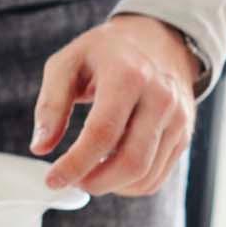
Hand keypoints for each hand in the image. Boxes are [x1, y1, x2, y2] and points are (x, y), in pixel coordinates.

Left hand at [30, 14, 199, 196]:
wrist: (158, 39)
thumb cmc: (107, 52)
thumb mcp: (68, 63)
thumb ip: (51, 103)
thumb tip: (41, 146)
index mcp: (128, 76)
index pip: (102, 133)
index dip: (75, 164)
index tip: (53, 179)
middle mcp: (160, 98)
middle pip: (131, 162)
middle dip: (95, 182)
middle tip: (72, 181)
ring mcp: (178, 118)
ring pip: (146, 175)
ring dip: (112, 186)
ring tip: (90, 173)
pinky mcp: (184, 134)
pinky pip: (158, 176)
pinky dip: (131, 185)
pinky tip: (111, 171)